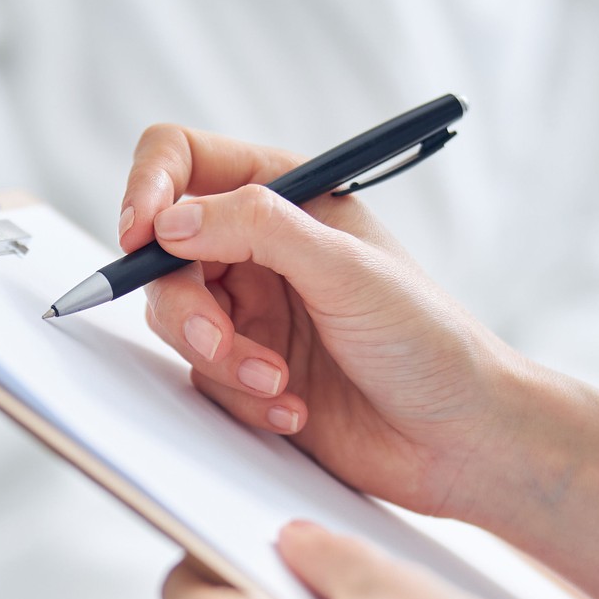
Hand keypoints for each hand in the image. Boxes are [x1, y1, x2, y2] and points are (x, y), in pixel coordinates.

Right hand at [121, 124, 514, 516]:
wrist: (457, 438)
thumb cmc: (427, 341)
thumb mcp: (345, 269)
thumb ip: (255, 229)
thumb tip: (169, 220)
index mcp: (289, 197)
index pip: (184, 160)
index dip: (149, 190)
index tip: (140, 238)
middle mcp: (261, 248)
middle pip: (164, 253)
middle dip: (185, 305)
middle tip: (217, 342)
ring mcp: (251, 311)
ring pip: (175, 320)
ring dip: (220, 359)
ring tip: (278, 383)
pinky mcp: (247, 372)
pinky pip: (203, 378)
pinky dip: (241, 398)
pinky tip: (295, 409)